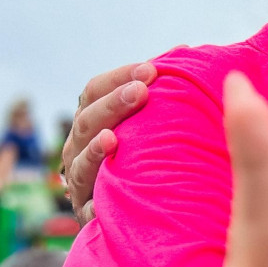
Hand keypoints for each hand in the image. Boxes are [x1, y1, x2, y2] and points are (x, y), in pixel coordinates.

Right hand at [63, 62, 157, 224]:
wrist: (154, 217)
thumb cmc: (158, 155)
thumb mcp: (156, 122)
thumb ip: (165, 91)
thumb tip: (187, 48)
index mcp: (94, 120)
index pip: (94, 91)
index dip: (118, 77)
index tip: (151, 70)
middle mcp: (80, 149)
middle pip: (86, 121)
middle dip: (113, 104)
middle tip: (141, 92)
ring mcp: (82, 183)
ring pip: (79, 162)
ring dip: (95, 149)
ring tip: (112, 138)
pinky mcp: (90, 216)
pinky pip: (88, 206)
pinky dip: (95, 199)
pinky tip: (106, 196)